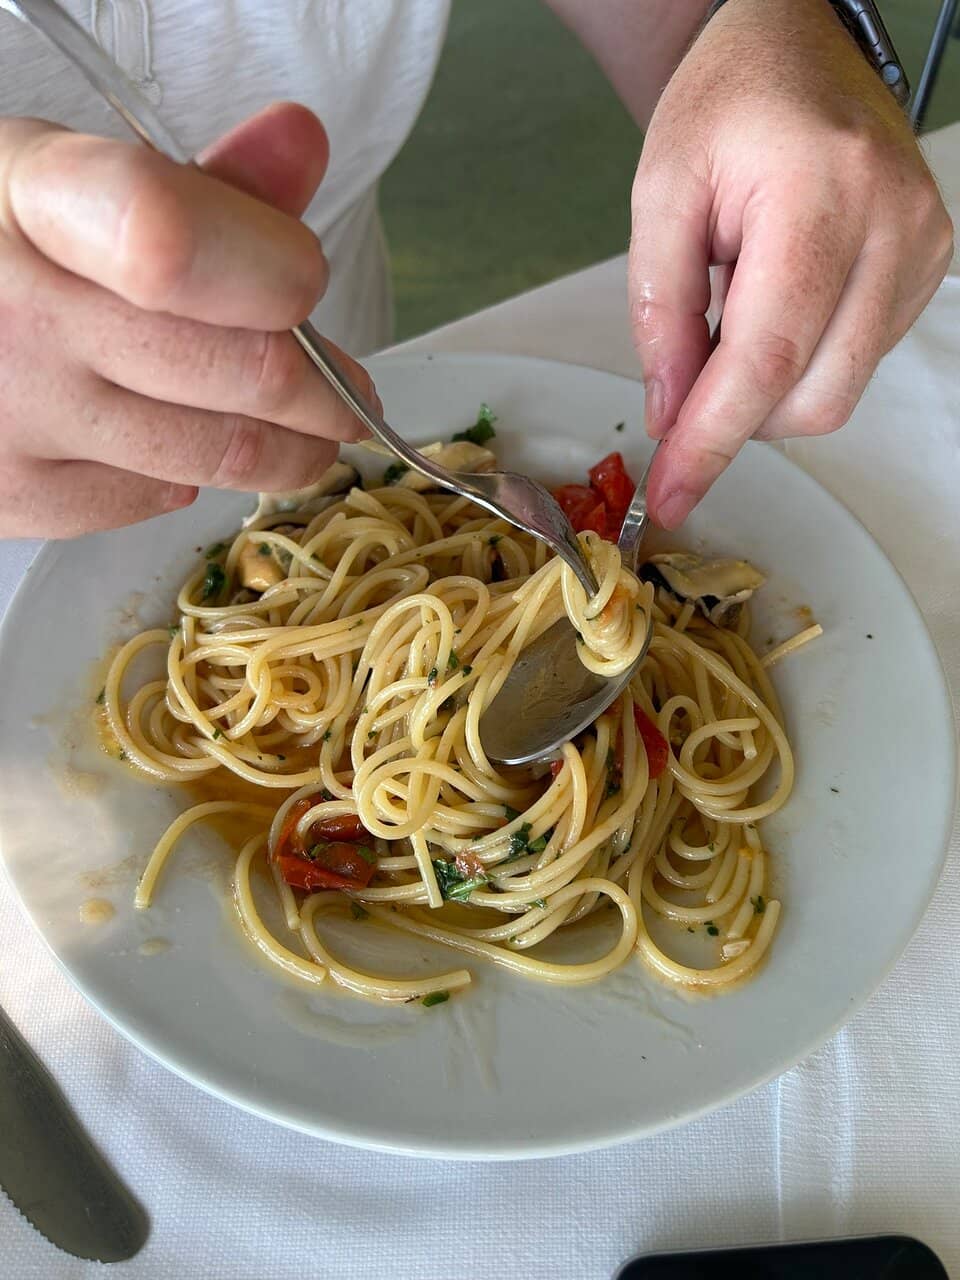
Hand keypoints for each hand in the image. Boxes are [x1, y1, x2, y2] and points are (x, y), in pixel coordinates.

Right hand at [0, 102, 373, 536]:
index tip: (307, 287)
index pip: (177, 242)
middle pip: (238, 367)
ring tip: (307, 439)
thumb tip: (303, 142)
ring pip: (215, 452)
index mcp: (36, 199)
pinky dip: (186, 479)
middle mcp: (14, 310)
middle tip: (349, 396)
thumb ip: (200, 182)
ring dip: (288, 451)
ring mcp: (11, 412)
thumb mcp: (74, 188)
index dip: (273, 271)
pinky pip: (153, 499)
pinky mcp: (13, 495)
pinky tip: (177, 449)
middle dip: (325, 389)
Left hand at [629, 0, 953, 527]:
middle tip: (686, 377)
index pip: (765, 359)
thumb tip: (672, 416)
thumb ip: (661, 314)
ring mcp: (924, 247)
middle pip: (811, 397)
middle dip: (737, 417)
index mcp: (820, 193)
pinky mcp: (931, 265)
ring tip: (734, 314)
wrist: (797, 48)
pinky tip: (776, 306)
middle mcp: (893, 223)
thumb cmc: (727, 104)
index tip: (672, 496)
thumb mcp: (661, 194)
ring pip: (838, 391)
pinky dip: (803, 363)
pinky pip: (857, 361)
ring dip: (768, 390)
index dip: (712, 442)